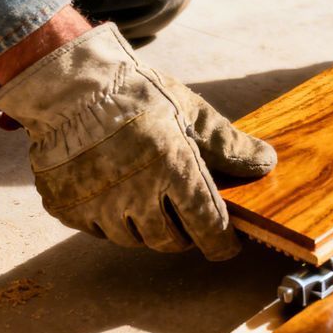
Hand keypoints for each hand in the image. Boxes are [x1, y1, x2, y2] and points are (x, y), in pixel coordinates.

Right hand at [0, 23, 274, 258]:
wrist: (65, 85)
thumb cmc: (134, 94)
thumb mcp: (190, 112)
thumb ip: (229, 144)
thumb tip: (266, 163)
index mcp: (173, 169)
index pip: (208, 227)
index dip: (222, 244)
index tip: (227, 246)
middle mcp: (136, 195)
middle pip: (170, 241)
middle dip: (184, 233)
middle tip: (183, 211)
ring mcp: (98, 205)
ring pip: (133, 238)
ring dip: (146, 225)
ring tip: (146, 195)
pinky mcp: (67, 209)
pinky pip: (99, 229)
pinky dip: (111, 218)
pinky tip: (113, 189)